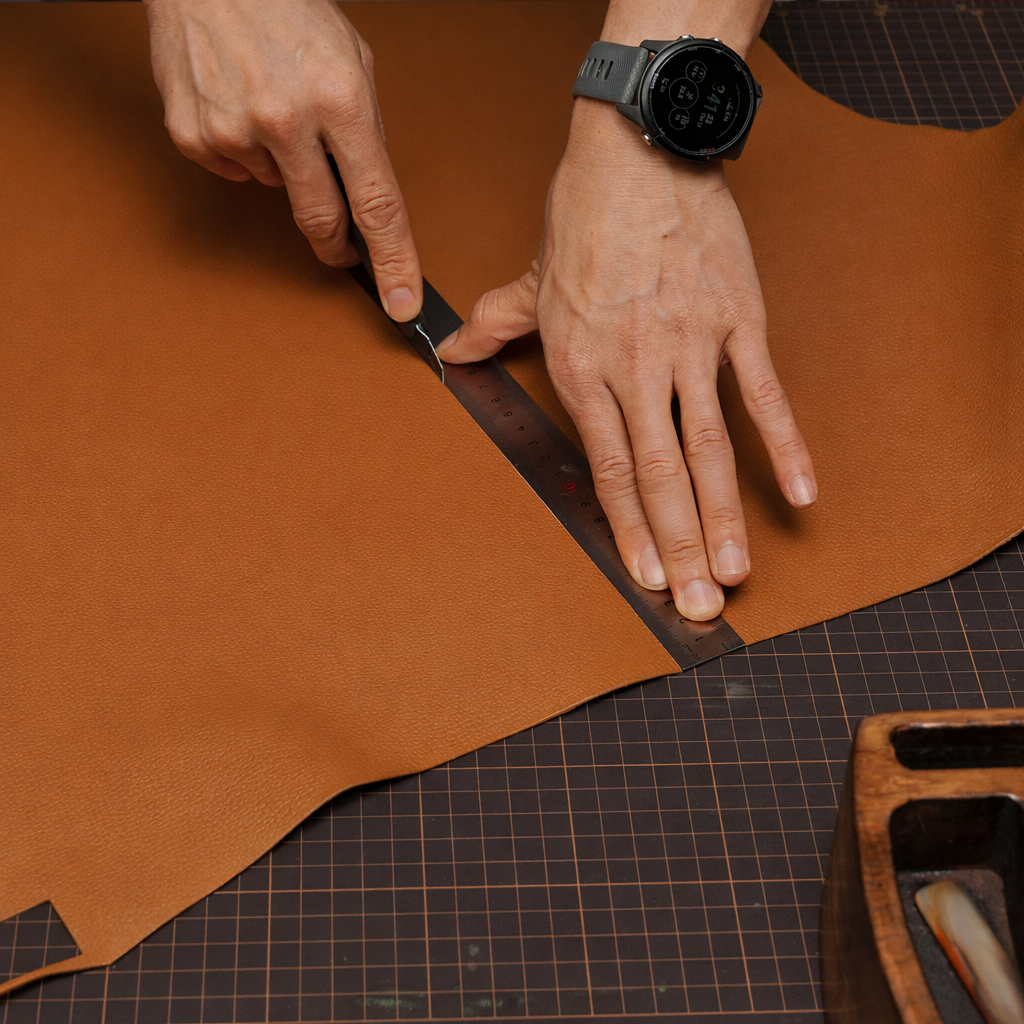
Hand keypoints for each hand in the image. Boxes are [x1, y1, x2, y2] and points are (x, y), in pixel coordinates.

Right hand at [143, 0, 420, 319]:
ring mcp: (235, 129)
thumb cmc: (285, 6)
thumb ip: (364, 131)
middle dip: (337, 243)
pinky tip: (241, 107)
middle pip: (322, 219)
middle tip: (343, 245)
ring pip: (277, 188)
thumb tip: (366, 195)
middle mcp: (286, 119)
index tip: (402, 302)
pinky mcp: (194, 135)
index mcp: (339, 98)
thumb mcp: (352, 60)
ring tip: (275, 106)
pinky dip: (246, 150)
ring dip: (285, 165)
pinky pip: (236, 170)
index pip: (377, 204)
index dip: (393, 261)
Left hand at [437, 102, 816, 620]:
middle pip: (659, 474)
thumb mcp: (532, 279)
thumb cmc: (585, 216)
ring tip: (735, 572)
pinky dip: (785, 444)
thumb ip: (497, 327)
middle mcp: (635, 368)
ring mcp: (692, 346)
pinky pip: (763, 393)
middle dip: (680, 545)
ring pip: (710, 448)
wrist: (639, 150)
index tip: (645, 576)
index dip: (628, 528)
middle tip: (697, 605)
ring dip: (724, 515)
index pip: (606, 467)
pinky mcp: (738, 320)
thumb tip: (454, 354)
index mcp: (582, 367)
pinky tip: (801, 493)